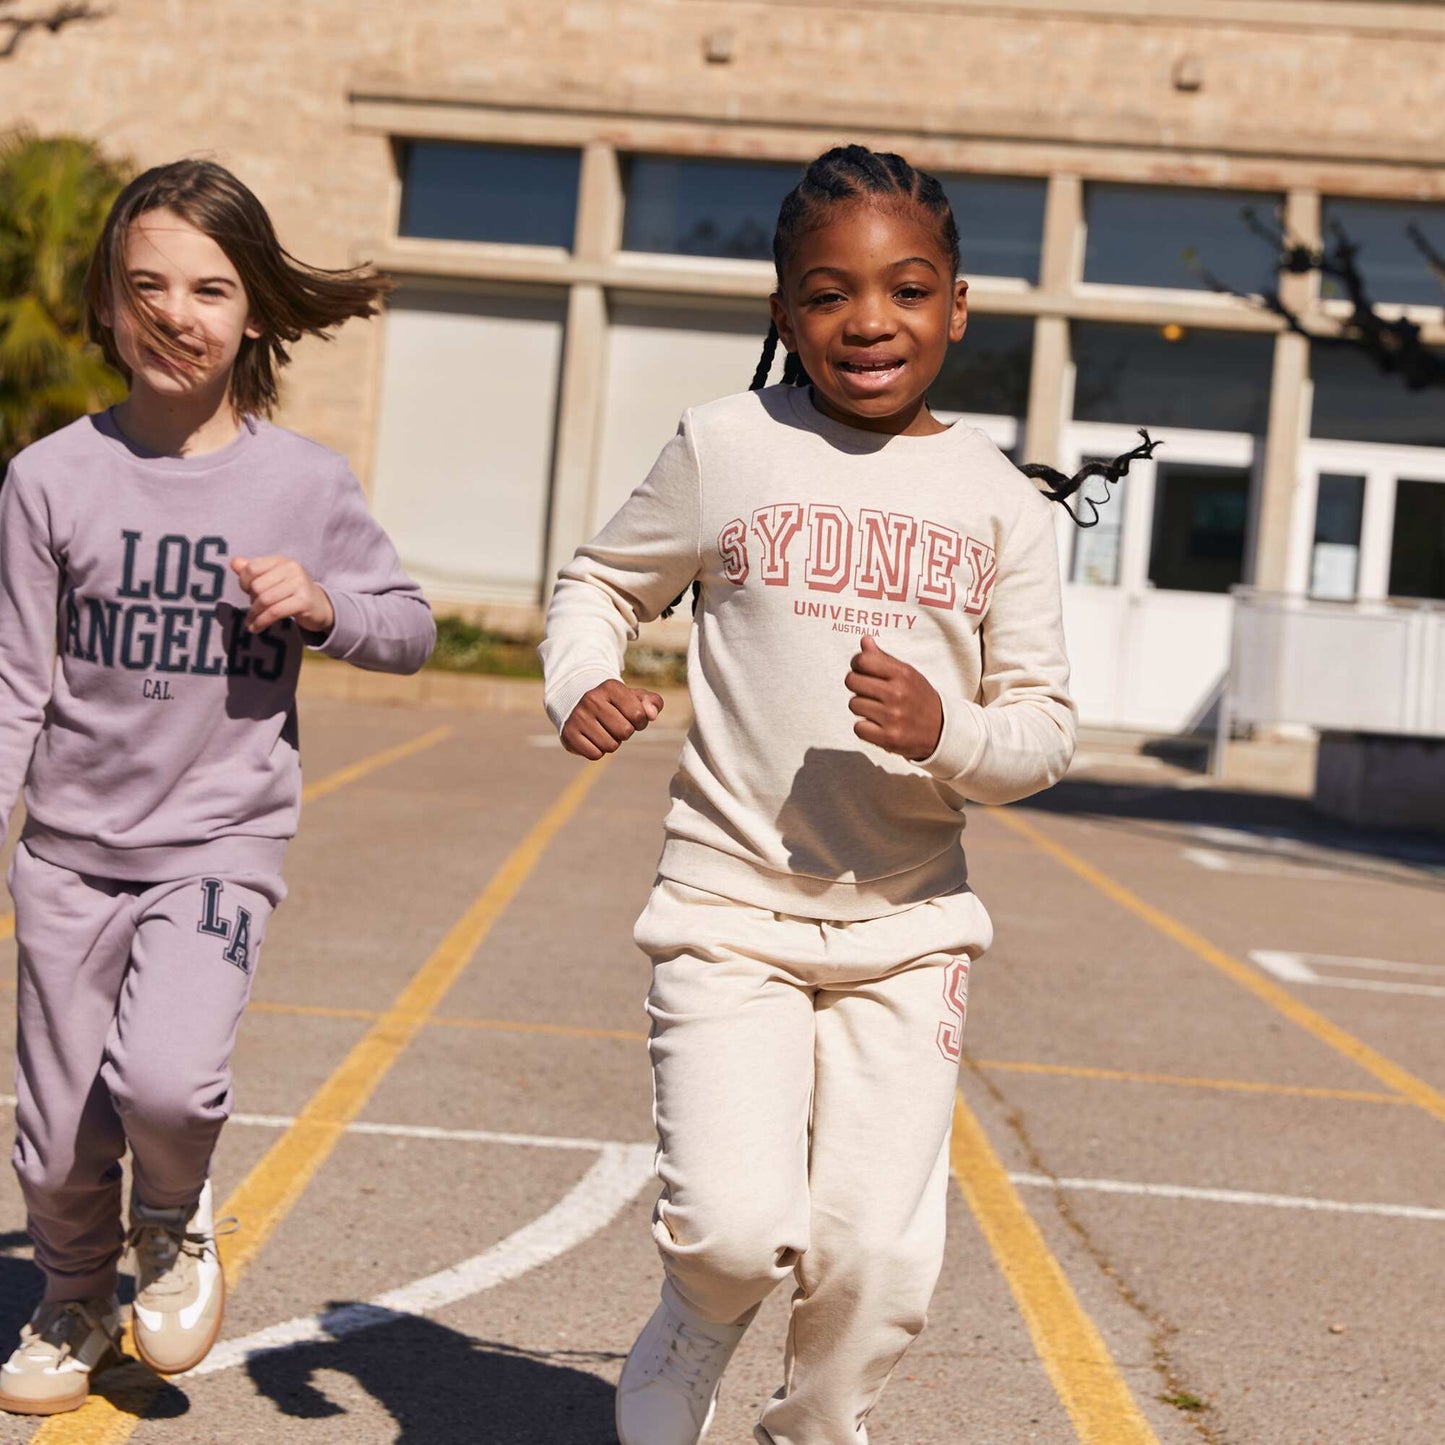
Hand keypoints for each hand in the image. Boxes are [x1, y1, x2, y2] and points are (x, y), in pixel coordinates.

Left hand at [231, 555, 334, 634]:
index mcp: (282, 560)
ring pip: (265, 600)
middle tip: (254, 609)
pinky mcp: (304, 601)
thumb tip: (234, 562)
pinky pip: (275, 612)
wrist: (320, 607)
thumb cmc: (291, 592)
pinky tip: (256, 628)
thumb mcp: (272, 579)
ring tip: (252, 622)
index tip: (247, 592)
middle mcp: (292, 569)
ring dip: (255, 614)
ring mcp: (300, 584)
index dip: (244, 582)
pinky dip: (262, 622)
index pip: (252, 568)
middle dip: (252, 601)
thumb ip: (252, 571)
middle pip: (257, 586)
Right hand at [561, 680, 663, 760]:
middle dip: (625, 732)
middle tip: (615, 724)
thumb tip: (652, 715)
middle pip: (625, 732)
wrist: (578, 704)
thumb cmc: (614, 704)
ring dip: (612, 742)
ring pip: (610, 746)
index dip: (640, 721)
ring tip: (604, 730)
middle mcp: (591, 699)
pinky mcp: (568, 734)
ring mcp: (578, 716)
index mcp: (611, 687)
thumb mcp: (634, 698)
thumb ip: (652, 702)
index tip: (631, 716)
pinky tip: (592, 738)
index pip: (639, 715)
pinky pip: (595, 755)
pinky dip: (598, 751)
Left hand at [845, 635, 942, 760]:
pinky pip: (858, 728)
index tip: (863, 671)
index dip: (857, 665)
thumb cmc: (919, 698)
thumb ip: (883, 658)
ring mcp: (893, 716)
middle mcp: (898, 693)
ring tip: (877, 710)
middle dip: (857, 686)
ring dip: (862, 707)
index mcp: (903, 674)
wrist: (942, 730)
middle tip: (870, 692)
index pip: (863, 660)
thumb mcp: (908, 674)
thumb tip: (865, 641)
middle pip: (852, 681)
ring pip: (853, 704)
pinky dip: (865, 728)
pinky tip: (877, 725)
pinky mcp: (889, 737)